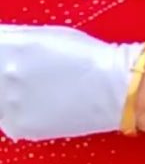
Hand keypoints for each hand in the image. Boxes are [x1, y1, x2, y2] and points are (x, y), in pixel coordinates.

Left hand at [0, 25, 144, 140]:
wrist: (115, 89)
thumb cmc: (87, 59)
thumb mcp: (45, 37)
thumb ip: (13, 40)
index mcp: (10, 47)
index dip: (2, 55)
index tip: (9, 58)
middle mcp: (5, 74)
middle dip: (5, 74)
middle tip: (29, 76)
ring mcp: (9, 103)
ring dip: (8, 95)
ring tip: (36, 90)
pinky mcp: (20, 126)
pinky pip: (6, 119)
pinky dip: (17, 114)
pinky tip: (39, 104)